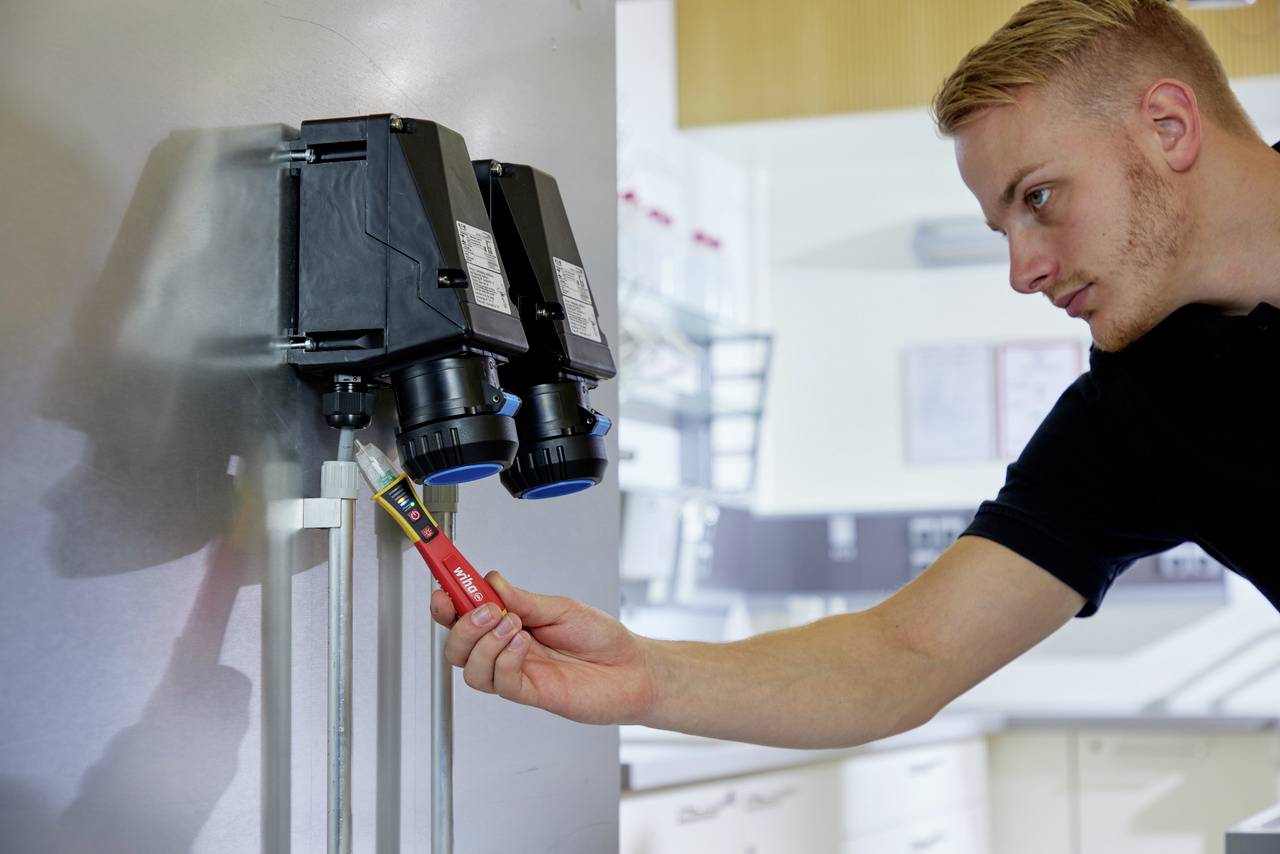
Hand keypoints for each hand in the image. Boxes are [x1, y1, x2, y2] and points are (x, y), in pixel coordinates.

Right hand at [430, 572, 656, 725]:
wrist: (632, 669)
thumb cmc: (601, 639)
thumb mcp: (560, 608)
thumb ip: (522, 599)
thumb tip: (490, 581)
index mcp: (510, 624)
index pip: (465, 616)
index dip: (448, 603)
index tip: (443, 588)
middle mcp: (507, 651)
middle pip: (456, 647)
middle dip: (461, 624)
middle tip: (485, 608)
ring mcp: (516, 673)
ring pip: (470, 668)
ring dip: (484, 642)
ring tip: (513, 623)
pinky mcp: (530, 693)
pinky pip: (500, 681)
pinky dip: (505, 658)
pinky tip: (524, 644)